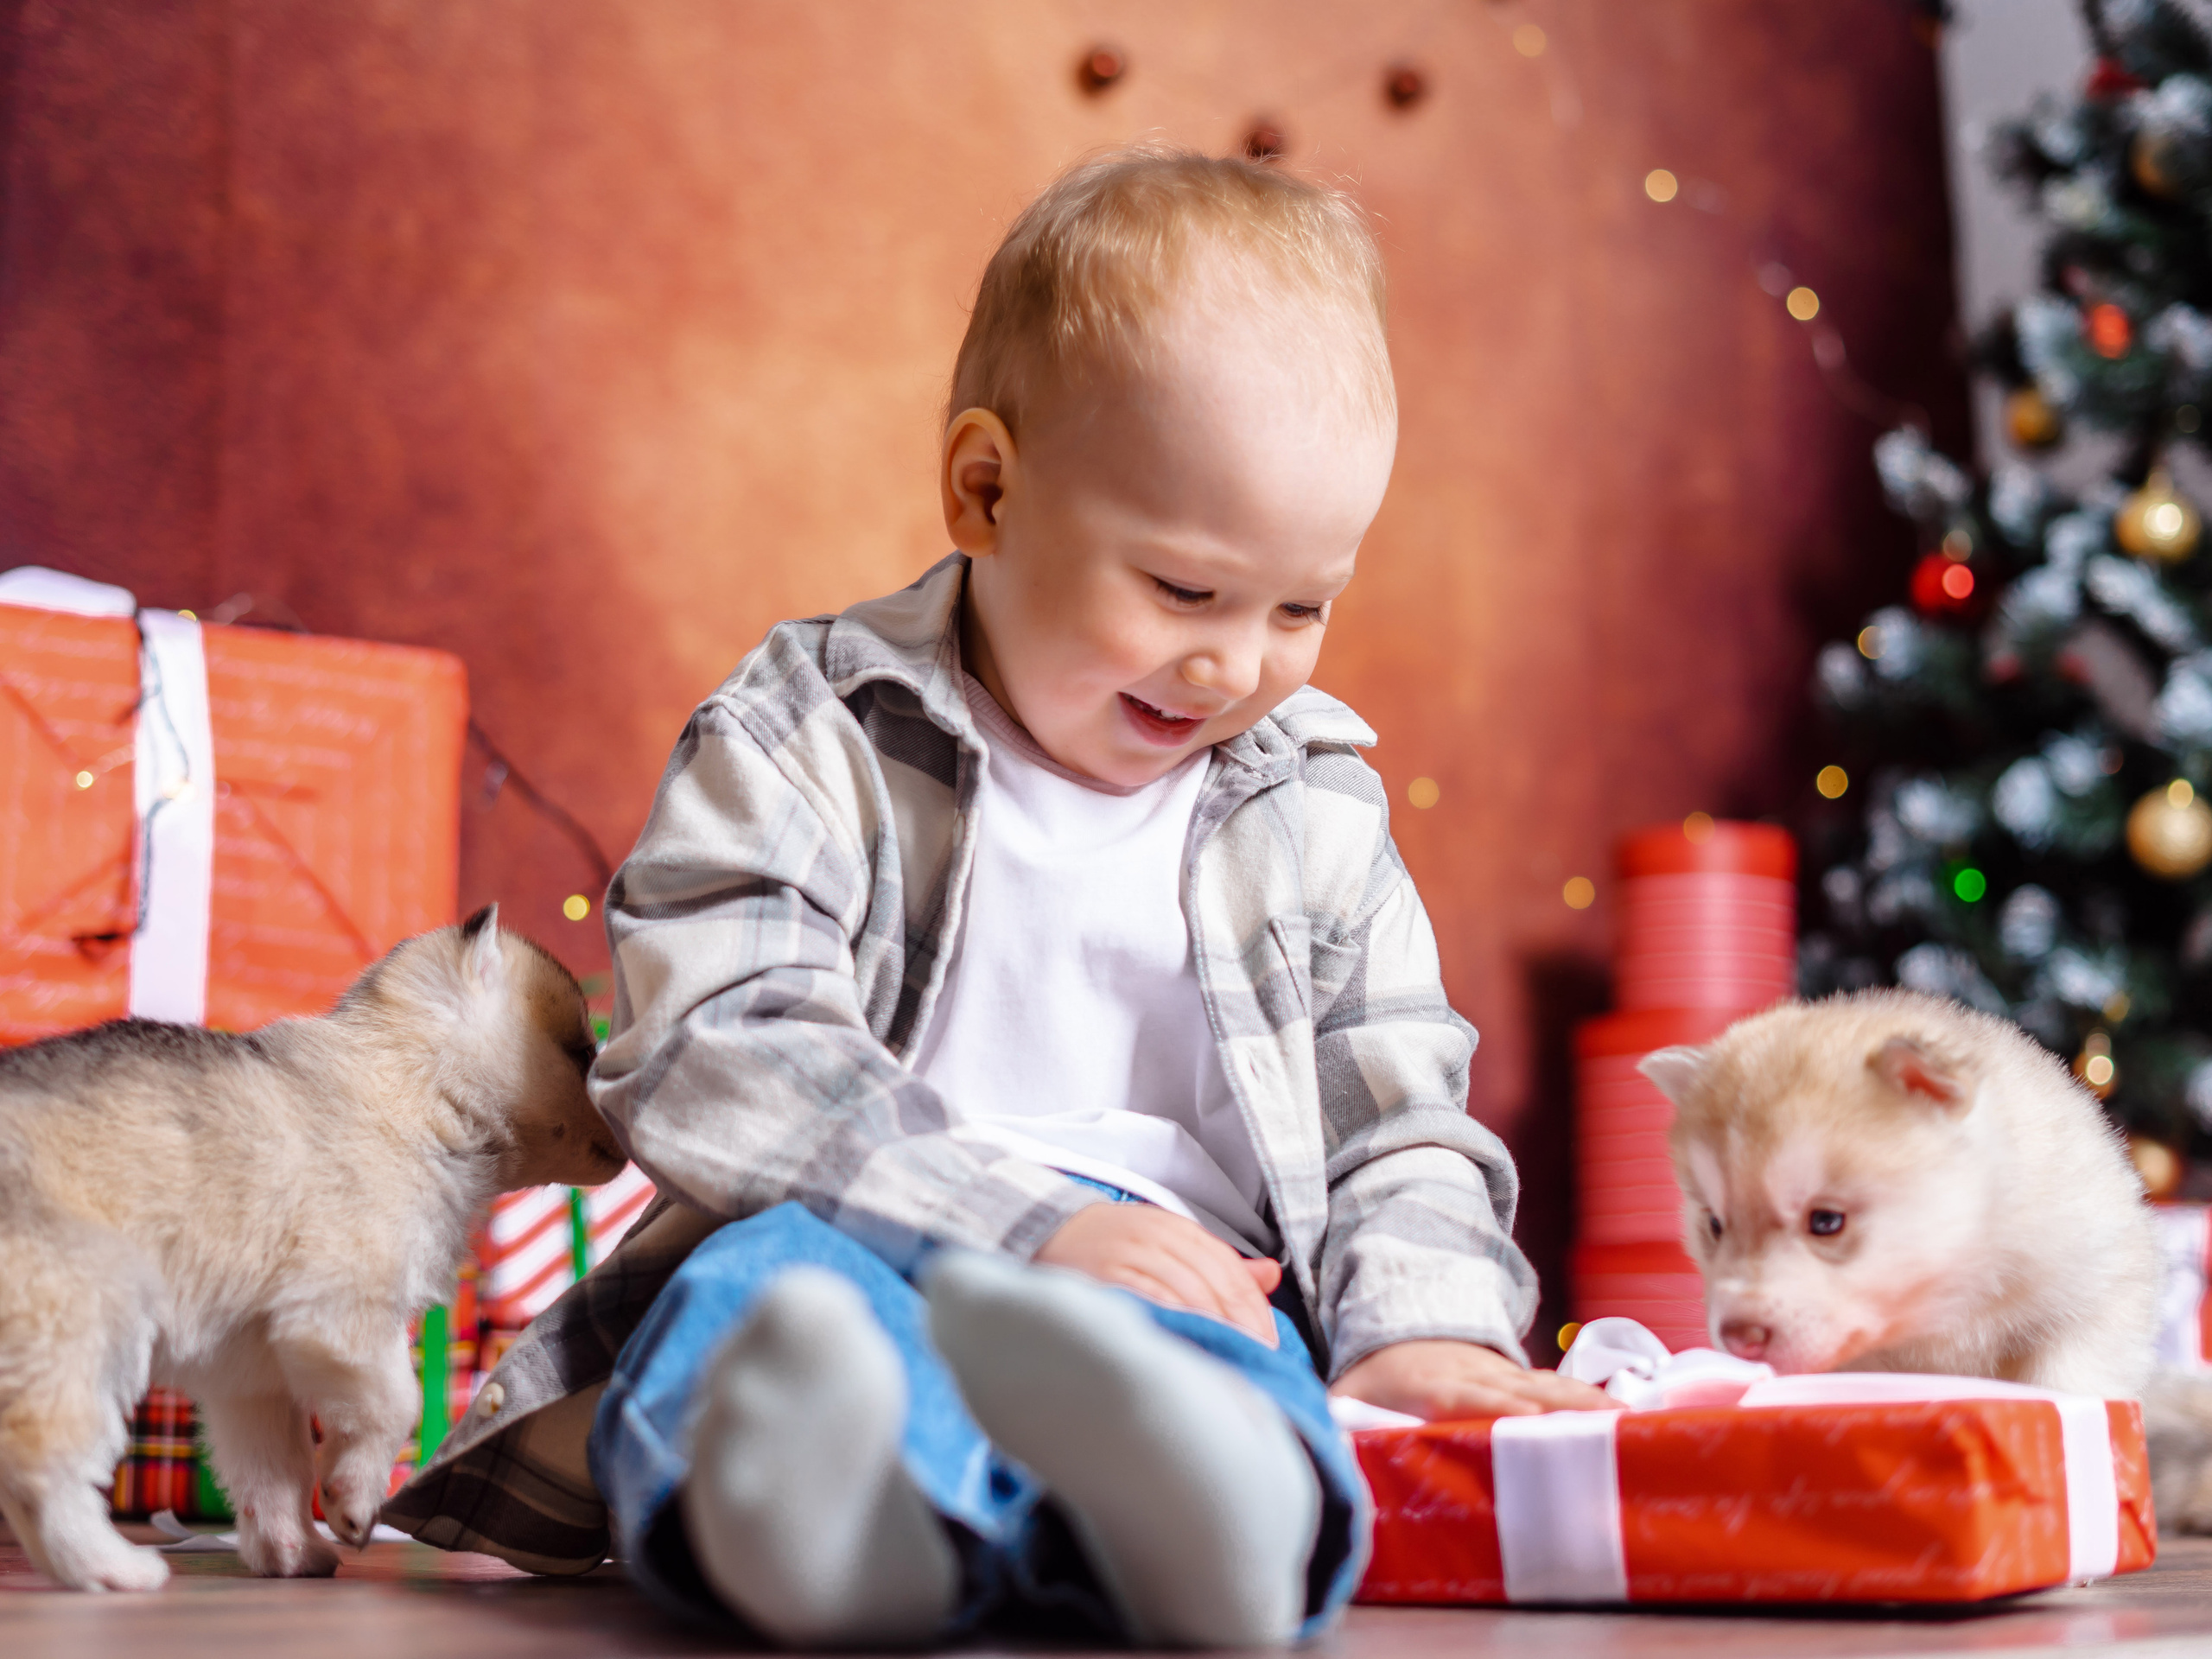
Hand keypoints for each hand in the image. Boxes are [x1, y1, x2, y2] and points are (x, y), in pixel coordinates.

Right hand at [1036, 1203, 1281, 1346]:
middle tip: (1254, 1366)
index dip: (1254, 1312)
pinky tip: (1183, 1353)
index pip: (1229, 1270)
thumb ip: (1220, 1264)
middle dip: (1238, 1328)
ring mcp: (1128, 1256)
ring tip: (1225, 1367)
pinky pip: (1146, 1302)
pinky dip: (1170, 1325)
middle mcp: (1157, 1238)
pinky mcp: (1102, 1277)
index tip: (1268, 1348)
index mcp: (1179, 1229)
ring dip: (1209, 1331)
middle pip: (1212, 1284)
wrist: (1048, 1229)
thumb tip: (1272, 1276)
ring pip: (1183, 1294)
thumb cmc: (1117, 1245)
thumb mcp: (1170, 1242)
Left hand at [1331, 1339, 1614, 1419]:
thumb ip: (1338, 1421)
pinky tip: (1629, 1423)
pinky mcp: (1522, 1380)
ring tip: (1636, 1426)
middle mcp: (1477, 1375)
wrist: (1398, 1325)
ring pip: (1553, 1387)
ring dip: (1591, 1405)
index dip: (1497, 1407)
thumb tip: (1326, 1453)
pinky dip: (1594, 1404)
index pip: (1466, 1396)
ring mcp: (1505, 1374)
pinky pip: (1560, 1391)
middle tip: (1609, 1430)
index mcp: (1432, 1383)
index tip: (1528, 1421)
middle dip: (1565, 1409)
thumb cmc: (1371, 1374)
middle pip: (1526, 1390)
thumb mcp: (1345, 1394)